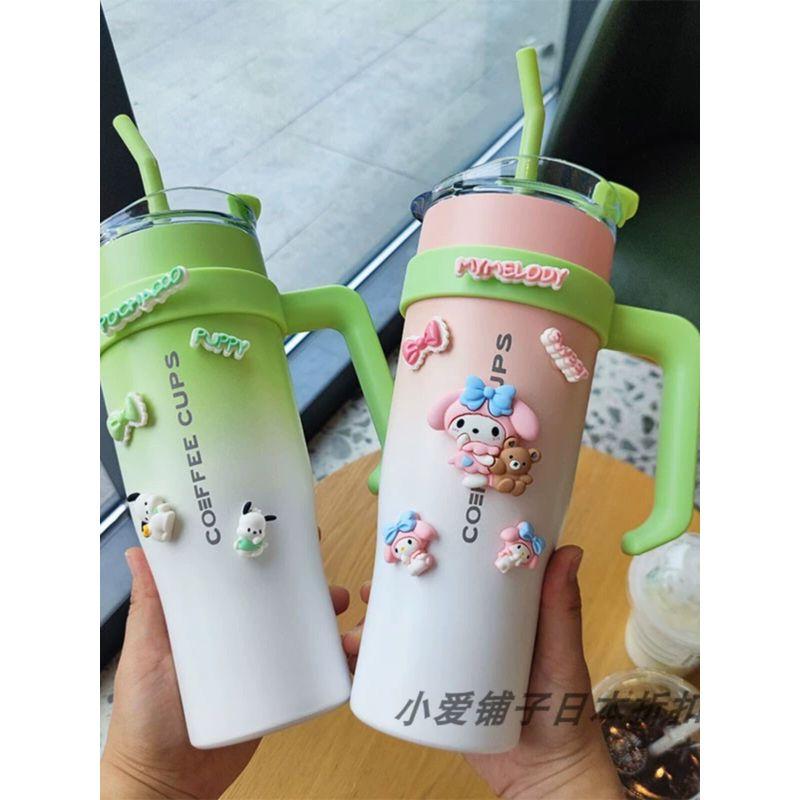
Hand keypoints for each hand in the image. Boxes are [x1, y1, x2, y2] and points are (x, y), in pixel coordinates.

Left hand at [101, 548, 350, 798]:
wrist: (166, 784)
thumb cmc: (145, 717)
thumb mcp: (144, 653)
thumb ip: (148, 605)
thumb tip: (139, 548)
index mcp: (209, 617)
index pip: (241, 576)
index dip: (266, 552)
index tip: (288, 530)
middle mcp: (238, 635)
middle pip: (279, 599)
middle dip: (307, 581)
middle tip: (324, 572)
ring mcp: (259, 665)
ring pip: (301, 630)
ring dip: (326, 615)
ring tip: (341, 607)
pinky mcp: (276, 696)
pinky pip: (310, 672)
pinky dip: (334, 657)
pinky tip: (347, 650)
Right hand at [344, 546, 622, 799]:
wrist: (548, 776)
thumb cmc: (565, 709)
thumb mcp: (562, 651)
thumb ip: (563, 608)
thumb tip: (570, 550)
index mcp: (493, 616)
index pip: (454, 580)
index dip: (424, 561)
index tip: (401, 546)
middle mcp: (466, 637)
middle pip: (419, 609)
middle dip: (387, 598)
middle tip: (368, 592)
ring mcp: (449, 669)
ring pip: (402, 642)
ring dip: (371, 633)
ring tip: (354, 635)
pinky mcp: (437, 703)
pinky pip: (399, 682)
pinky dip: (372, 672)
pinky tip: (352, 665)